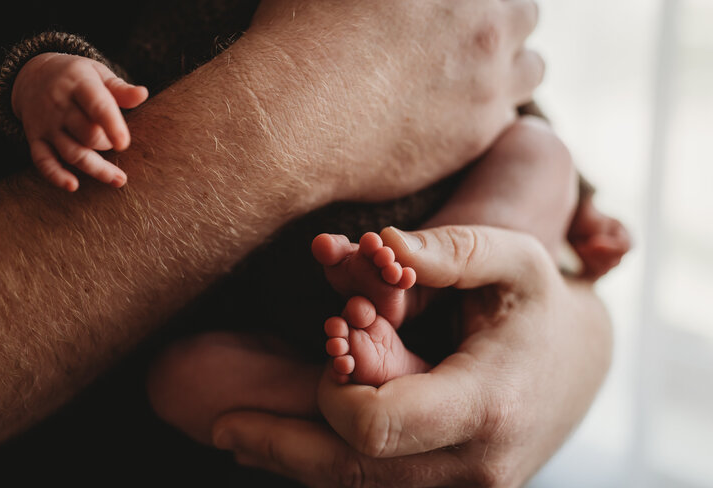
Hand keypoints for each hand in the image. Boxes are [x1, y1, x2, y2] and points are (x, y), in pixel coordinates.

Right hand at [12, 53, 148, 190]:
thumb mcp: (98, 73)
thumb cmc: (77, 77)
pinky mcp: (36, 139)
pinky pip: (43, 161)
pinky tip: (72, 186)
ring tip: (119, 179)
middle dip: (107, 144)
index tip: (124, 144)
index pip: (97, 106)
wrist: (32, 74)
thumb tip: (143, 94)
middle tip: (115, 144)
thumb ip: (120, 89)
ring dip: (96, 169)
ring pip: (72, 152)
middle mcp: (59, 105)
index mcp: (79, 84)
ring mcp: (46, 124)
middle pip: (88, 134)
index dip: (111, 126)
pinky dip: (56, 175)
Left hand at [210, 225, 611, 487]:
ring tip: (241, 438)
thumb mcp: (512, 259)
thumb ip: (450, 250)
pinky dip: (334, 465)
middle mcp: (476, 468)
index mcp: (485, 407)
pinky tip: (290, 450)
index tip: (326, 348)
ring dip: (300, 460)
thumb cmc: (539, 305)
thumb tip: (385, 244)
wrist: (582, 368)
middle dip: (282, 447)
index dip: (329, 393)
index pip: (371, 427)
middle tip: (223, 429)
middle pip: (349, 471)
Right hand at [245, 0, 543, 201]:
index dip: (474, 3)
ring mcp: (487, 80)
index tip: (451, 13)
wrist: (297, 120)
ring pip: (531, 68)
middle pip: (525, 12)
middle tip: (466, 35)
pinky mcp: (476, 134)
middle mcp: (485, 22)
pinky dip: (489, 113)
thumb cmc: (302, 37)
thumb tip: (393, 5)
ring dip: (510, 66)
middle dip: (502, 20)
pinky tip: (453, 115)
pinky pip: (506, 117)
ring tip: (471, 77)